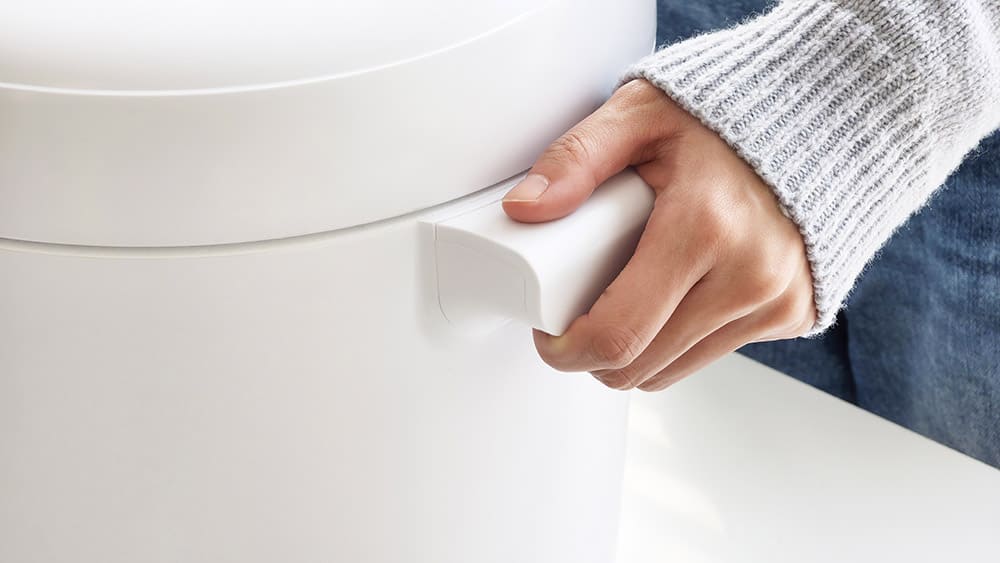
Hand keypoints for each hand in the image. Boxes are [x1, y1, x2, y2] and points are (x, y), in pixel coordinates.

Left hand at [502, 80, 815, 390]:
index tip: (550, 336)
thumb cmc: (724, 114)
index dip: (568, 350)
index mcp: (703, 227)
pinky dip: (678, 340)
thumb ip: (576, 157)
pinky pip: (711, 354)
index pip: (618, 334)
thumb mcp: (639, 114)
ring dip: (634, 353)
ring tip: (624, 299)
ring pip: (671, 372)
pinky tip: (673, 295)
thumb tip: (525, 209)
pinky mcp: (793, 313)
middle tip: (578, 316)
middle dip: (593, 355)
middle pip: (639, 367)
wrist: (819, 117)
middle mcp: (749, 275)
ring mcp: (776, 300)